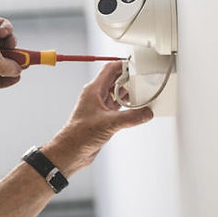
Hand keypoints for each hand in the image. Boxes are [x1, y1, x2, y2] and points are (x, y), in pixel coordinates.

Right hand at [0, 0, 22, 89]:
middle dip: (12, 59)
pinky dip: (5, 29)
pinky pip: (2, 29)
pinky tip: (1, 28)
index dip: (4, 81)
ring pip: (4, 44)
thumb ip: (6, 67)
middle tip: (26, 58)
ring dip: (10, 42)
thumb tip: (17, 71)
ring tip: (6, 38)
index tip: (18, 77)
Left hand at [43, 61, 153, 176]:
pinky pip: (118, 106)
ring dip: (129, 93)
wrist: (71, 151)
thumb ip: (130, 117)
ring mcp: (100, 106)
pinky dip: (127, 106)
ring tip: (142, 94)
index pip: (110, 69)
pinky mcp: (103, 117)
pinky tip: (136, 109)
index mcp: (94, 90)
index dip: (123, 65)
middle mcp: (96, 96)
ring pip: (117, 94)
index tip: (137, 65)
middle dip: (129, 79)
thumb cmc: (79, 134)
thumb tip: (146, 113)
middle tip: (143, 80)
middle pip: (115, 80)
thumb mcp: (109, 123)